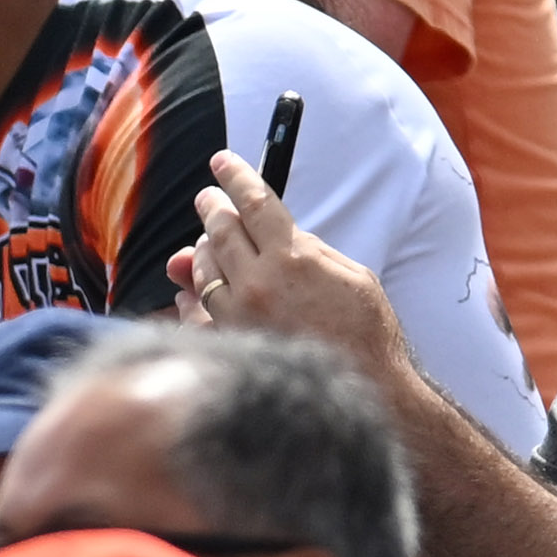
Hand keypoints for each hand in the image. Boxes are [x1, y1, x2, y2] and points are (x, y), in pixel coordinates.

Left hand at [170, 150, 415, 385]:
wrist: (364, 394)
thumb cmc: (367, 334)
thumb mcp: (353, 276)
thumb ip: (311, 249)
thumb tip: (273, 234)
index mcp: (293, 258)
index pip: (255, 203)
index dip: (236, 176)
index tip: (222, 162)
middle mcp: (257, 282)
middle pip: (220, 230)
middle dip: (213, 207)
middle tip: (208, 198)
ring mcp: (237, 315)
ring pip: (201, 269)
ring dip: (202, 250)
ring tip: (207, 243)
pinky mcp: (227, 343)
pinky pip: (192, 313)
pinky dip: (189, 298)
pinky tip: (190, 292)